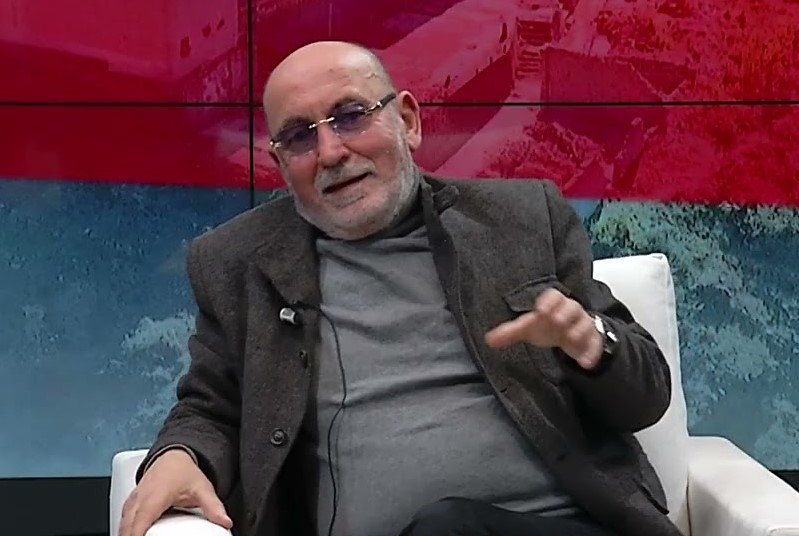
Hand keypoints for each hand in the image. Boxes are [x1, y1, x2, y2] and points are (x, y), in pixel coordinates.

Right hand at [120, 449, 232, 535]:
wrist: (173, 456)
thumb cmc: (184, 471)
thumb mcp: (202, 488)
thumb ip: (213, 507)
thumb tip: (225, 521)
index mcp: (156, 495)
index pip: (141, 521)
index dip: (137, 535)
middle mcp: (141, 497)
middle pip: (128, 525)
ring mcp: (133, 499)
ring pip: (123, 523)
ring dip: (126, 533)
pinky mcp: (130, 502)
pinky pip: (123, 519)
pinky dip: (125, 529)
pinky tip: (131, 535)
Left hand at [485, 288, 603, 369]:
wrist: (570, 332)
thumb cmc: (547, 325)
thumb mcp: (528, 327)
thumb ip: (510, 332)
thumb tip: (488, 340)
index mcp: (553, 304)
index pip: (553, 296)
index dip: (548, 302)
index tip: (541, 310)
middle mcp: (570, 311)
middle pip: (571, 307)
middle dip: (564, 313)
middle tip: (556, 321)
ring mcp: (583, 325)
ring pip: (585, 324)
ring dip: (579, 331)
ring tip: (571, 339)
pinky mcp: (592, 340)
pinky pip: (594, 344)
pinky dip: (591, 353)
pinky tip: (585, 363)